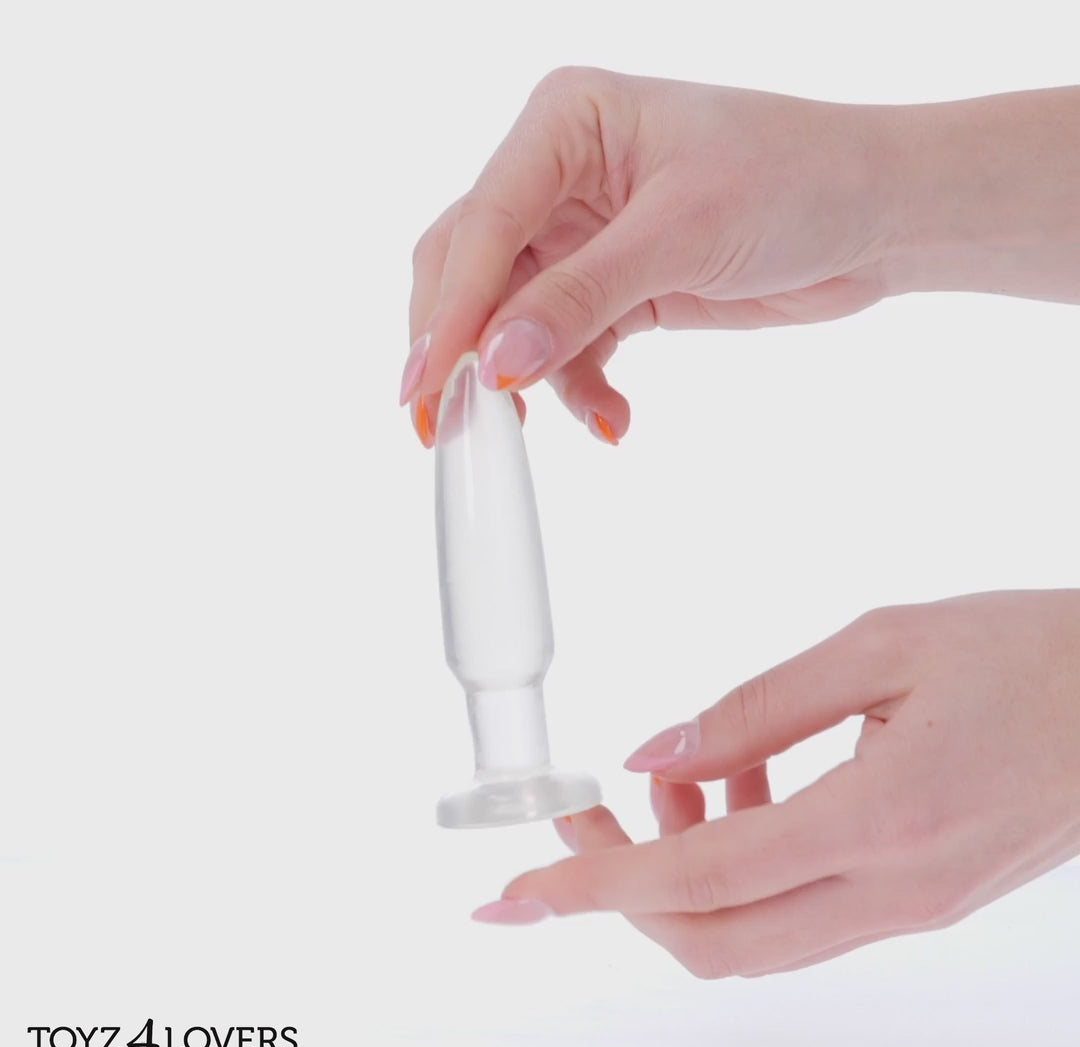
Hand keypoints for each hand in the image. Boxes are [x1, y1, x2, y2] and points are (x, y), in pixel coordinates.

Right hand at [401, 68, 900, 445]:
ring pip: (513, 319)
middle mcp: (558, 174)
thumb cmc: (797, 180)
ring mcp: (581, 235)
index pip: (482, 224)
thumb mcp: (682, 233)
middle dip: (462, 349)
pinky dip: (579, 390)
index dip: (450, 311)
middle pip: (472, 270)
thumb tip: (495, 363)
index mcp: (565, 124)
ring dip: (529, 380)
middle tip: (448, 424)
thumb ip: (580, 298)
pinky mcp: (611, 287)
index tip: (427, 386)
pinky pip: (565, 347)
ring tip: (554, 427)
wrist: (877, 215)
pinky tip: (612, 421)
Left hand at [471, 591, 1079, 977]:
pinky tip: (750, 785)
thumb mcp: (882, 647)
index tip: (520, 887)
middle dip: (623, 891)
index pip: (697, 881)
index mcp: (879, 822)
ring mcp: (911, 909)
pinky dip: (745, 865)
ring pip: (756, 935)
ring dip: (688, 873)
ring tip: (683, 781)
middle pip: (713, 939)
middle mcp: (894, 891)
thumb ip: (755, 708)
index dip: (594, 884)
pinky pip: (803, 912)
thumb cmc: (1033, 657)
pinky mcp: (922, 898)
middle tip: (584, 814)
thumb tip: (655, 752)